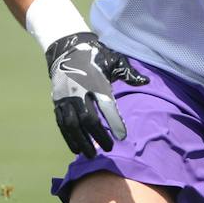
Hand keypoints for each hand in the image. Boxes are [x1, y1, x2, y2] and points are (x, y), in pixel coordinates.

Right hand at [45, 33, 148, 157]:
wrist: (66, 48)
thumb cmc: (95, 56)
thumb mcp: (114, 60)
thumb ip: (129, 73)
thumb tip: (146, 81)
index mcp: (95, 82)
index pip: (106, 105)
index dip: (114, 122)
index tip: (122, 136)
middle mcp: (79, 91)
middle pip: (88, 119)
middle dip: (97, 136)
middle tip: (107, 149)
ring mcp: (65, 98)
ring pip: (72, 124)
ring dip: (81, 140)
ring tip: (89, 154)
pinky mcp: (57, 102)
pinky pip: (61, 123)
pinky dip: (68, 137)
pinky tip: (75, 148)